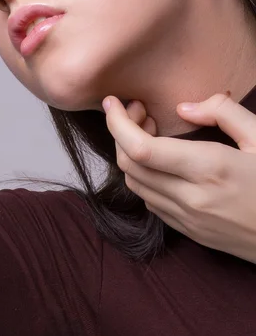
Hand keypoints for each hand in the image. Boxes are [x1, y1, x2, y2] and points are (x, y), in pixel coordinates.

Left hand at [103, 92, 255, 262]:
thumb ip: (223, 113)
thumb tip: (183, 109)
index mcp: (210, 168)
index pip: (141, 149)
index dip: (117, 123)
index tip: (112, 102)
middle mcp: (192, 197)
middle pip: (129, 164)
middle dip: (122, 132)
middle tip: (140, 111)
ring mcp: (188, 219)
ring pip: (135, 184)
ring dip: (130, 154)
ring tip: (150, 132)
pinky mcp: (190, 232)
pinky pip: (150, 201)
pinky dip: (143, 175)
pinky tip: (160, 160)